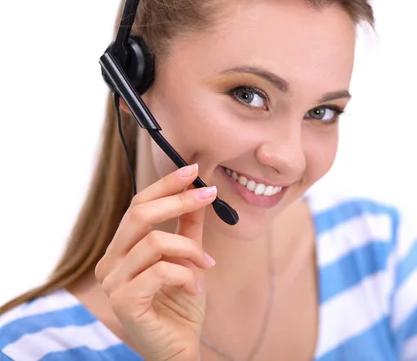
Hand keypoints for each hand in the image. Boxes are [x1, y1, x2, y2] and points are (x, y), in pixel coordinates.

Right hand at [95, 164, 215, 360]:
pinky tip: (195, 286)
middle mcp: (110, 263)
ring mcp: (113, 284)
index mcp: (121, 249)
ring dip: (190, 249)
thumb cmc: (180, 304)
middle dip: (178, 200)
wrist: (179, 348)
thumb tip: (201, 189)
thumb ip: (189, 227)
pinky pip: (160, 271)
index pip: (138, 205)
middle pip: (139, 215)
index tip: (194, 169)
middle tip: (209, 196)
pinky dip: (185, 275)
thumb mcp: (188, 258)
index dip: (165, 184)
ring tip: (206, 264)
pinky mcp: (124, 302)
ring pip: (154, 241)